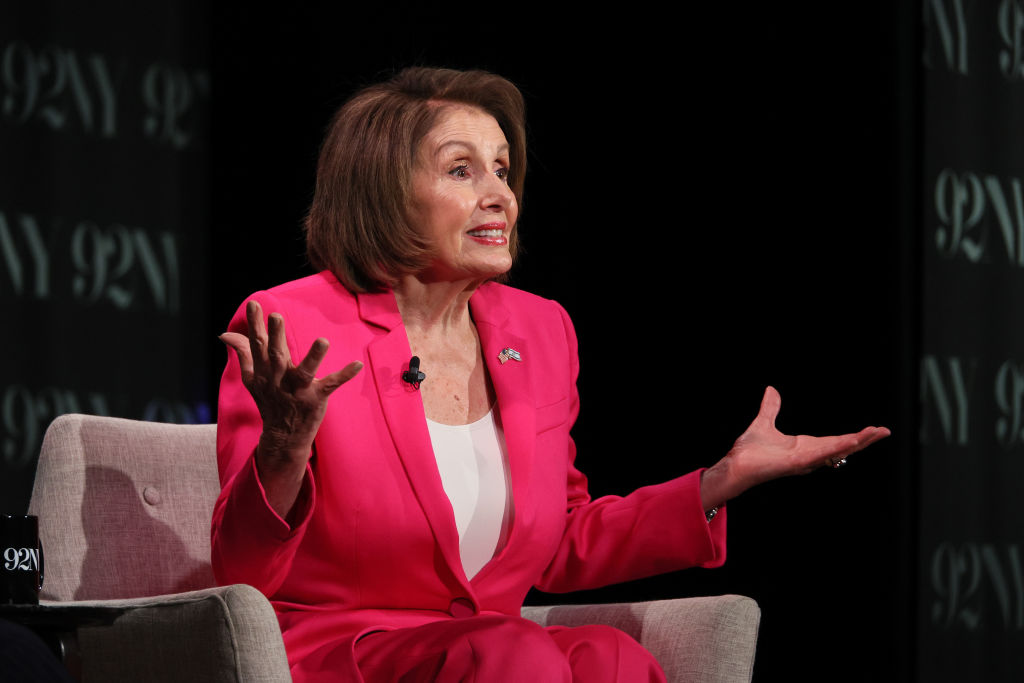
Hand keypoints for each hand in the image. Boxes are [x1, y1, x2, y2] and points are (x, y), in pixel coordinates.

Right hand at [220, 300, 361, 516]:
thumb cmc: (270, 400)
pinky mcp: (316, 399)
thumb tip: (224, 334)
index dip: (255, 324)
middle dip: (275, 336)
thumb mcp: (252, 378)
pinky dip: (344, 375)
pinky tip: (357, 364)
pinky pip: (331, 385)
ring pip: (304, 372)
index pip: (257, 344)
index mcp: (263, 371)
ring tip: (323, 341)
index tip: (254, 303)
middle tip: (276, 315)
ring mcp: (298, 390)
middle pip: (276, 355)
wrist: (282, 436)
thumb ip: (243, 353)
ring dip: (313, 357)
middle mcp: (279, 379)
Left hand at [699, 386, 890, 509]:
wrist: (735, 465)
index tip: (872, 430)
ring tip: (877, 433)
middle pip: (843, 447)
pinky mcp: (797, 463)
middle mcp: (809, 455)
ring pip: (837, 451)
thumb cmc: (748, 452)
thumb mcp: (763, 423)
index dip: (854, 436)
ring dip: (857, 442)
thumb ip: (770, 408)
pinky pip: (821, 455)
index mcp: (805, 447)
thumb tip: (772, 390)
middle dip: (864, 440)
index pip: (835, 441)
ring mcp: (805, 461)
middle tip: (885, 431)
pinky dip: (837, 448)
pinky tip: (852, 441)